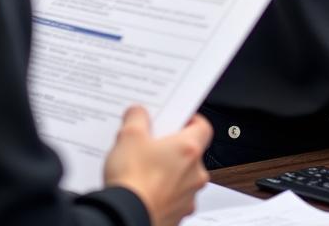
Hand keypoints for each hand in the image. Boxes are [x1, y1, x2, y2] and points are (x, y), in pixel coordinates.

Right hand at [103, 107, 211, 225]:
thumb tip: (138, 113)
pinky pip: (173, 198)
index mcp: (189, 149)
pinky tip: (142, 190)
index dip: (190, 120)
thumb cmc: (133, 181)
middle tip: (152, 144)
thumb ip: (137, 117)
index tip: (177, 119)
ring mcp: (187, 199)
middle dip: (172, 148)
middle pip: (190, 154)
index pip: (203, 127)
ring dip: (168, 172)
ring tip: (142, 169)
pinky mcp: (176, 216)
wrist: (125, 220)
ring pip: (182, 178)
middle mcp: (195, 175)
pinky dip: (162, 193)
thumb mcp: (129, 136)